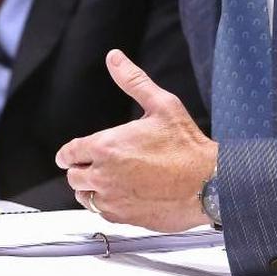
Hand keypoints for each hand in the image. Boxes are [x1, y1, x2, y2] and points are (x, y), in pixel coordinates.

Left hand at [55, 48, 216, 230]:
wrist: (209, 184)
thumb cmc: (186, 145)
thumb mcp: (161, 104)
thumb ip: (133, 80)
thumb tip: (115, 58)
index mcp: (106, 146)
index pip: (69, 153)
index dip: (67, 153)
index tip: (68, 155)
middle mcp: (103, 175)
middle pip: (73, 176)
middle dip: (81, 168)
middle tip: (95, 164)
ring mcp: (113, 199)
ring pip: (84, 196)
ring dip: (90, 188)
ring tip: (106, 180)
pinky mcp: (125, 217)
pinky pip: (101, 213)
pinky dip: (105, 205)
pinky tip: (120, 195)